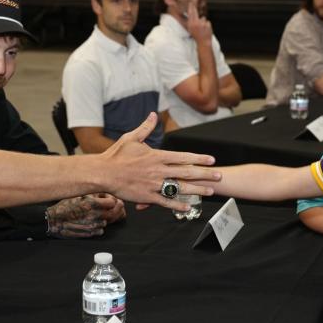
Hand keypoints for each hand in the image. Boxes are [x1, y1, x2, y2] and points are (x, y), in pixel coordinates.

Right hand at [46, 193, 125, 237]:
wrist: (53, 220)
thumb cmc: (64, 207)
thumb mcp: (79, 195)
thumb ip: (94, 194)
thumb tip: (107, 196)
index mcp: (91, 203)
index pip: (112, 202)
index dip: (112, 200)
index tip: (109, 200)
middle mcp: (93, 215)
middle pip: (113, 213)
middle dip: (113, 209)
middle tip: (109, 208)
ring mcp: (92, 225)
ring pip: (107, 222)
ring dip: (105, 218)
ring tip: (97, 215)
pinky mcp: (89, 233)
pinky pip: (101, 231)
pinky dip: (99, 227)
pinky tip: (93, 223)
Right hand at [99, 113, 218, 211]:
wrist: (103, 173)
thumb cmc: (116, 155)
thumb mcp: (131, 138)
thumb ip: (145, 128)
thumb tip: (153, 115)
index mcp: (156, 156)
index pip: (183, 157)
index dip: (199, 159)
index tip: (211, 160)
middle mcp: (158, 170)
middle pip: (186, 172)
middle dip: (205, 174)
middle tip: (219, 176)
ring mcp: (154, 184)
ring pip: (179, 188)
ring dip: (197, 190)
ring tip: (210, 192)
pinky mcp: (147, 196)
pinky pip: (165, 201)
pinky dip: (177, 204)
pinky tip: (188, 207)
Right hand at [184, 2, 212, 45]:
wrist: (203, 42)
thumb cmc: (196, 36)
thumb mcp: (190, 29)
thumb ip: (190, 22)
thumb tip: (189, 15)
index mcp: (191, 24)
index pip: (190, 13)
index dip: (191, 7)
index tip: (191, 2)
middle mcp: (196, 23)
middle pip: (195, 12)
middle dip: (194, 8)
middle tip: (194, 4)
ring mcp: (202, 23)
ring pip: (203, 18)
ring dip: (203, 22)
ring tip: (202, 28)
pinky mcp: (207, 24)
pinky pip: (207, 22)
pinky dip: (207, 25)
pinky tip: (206, 29)